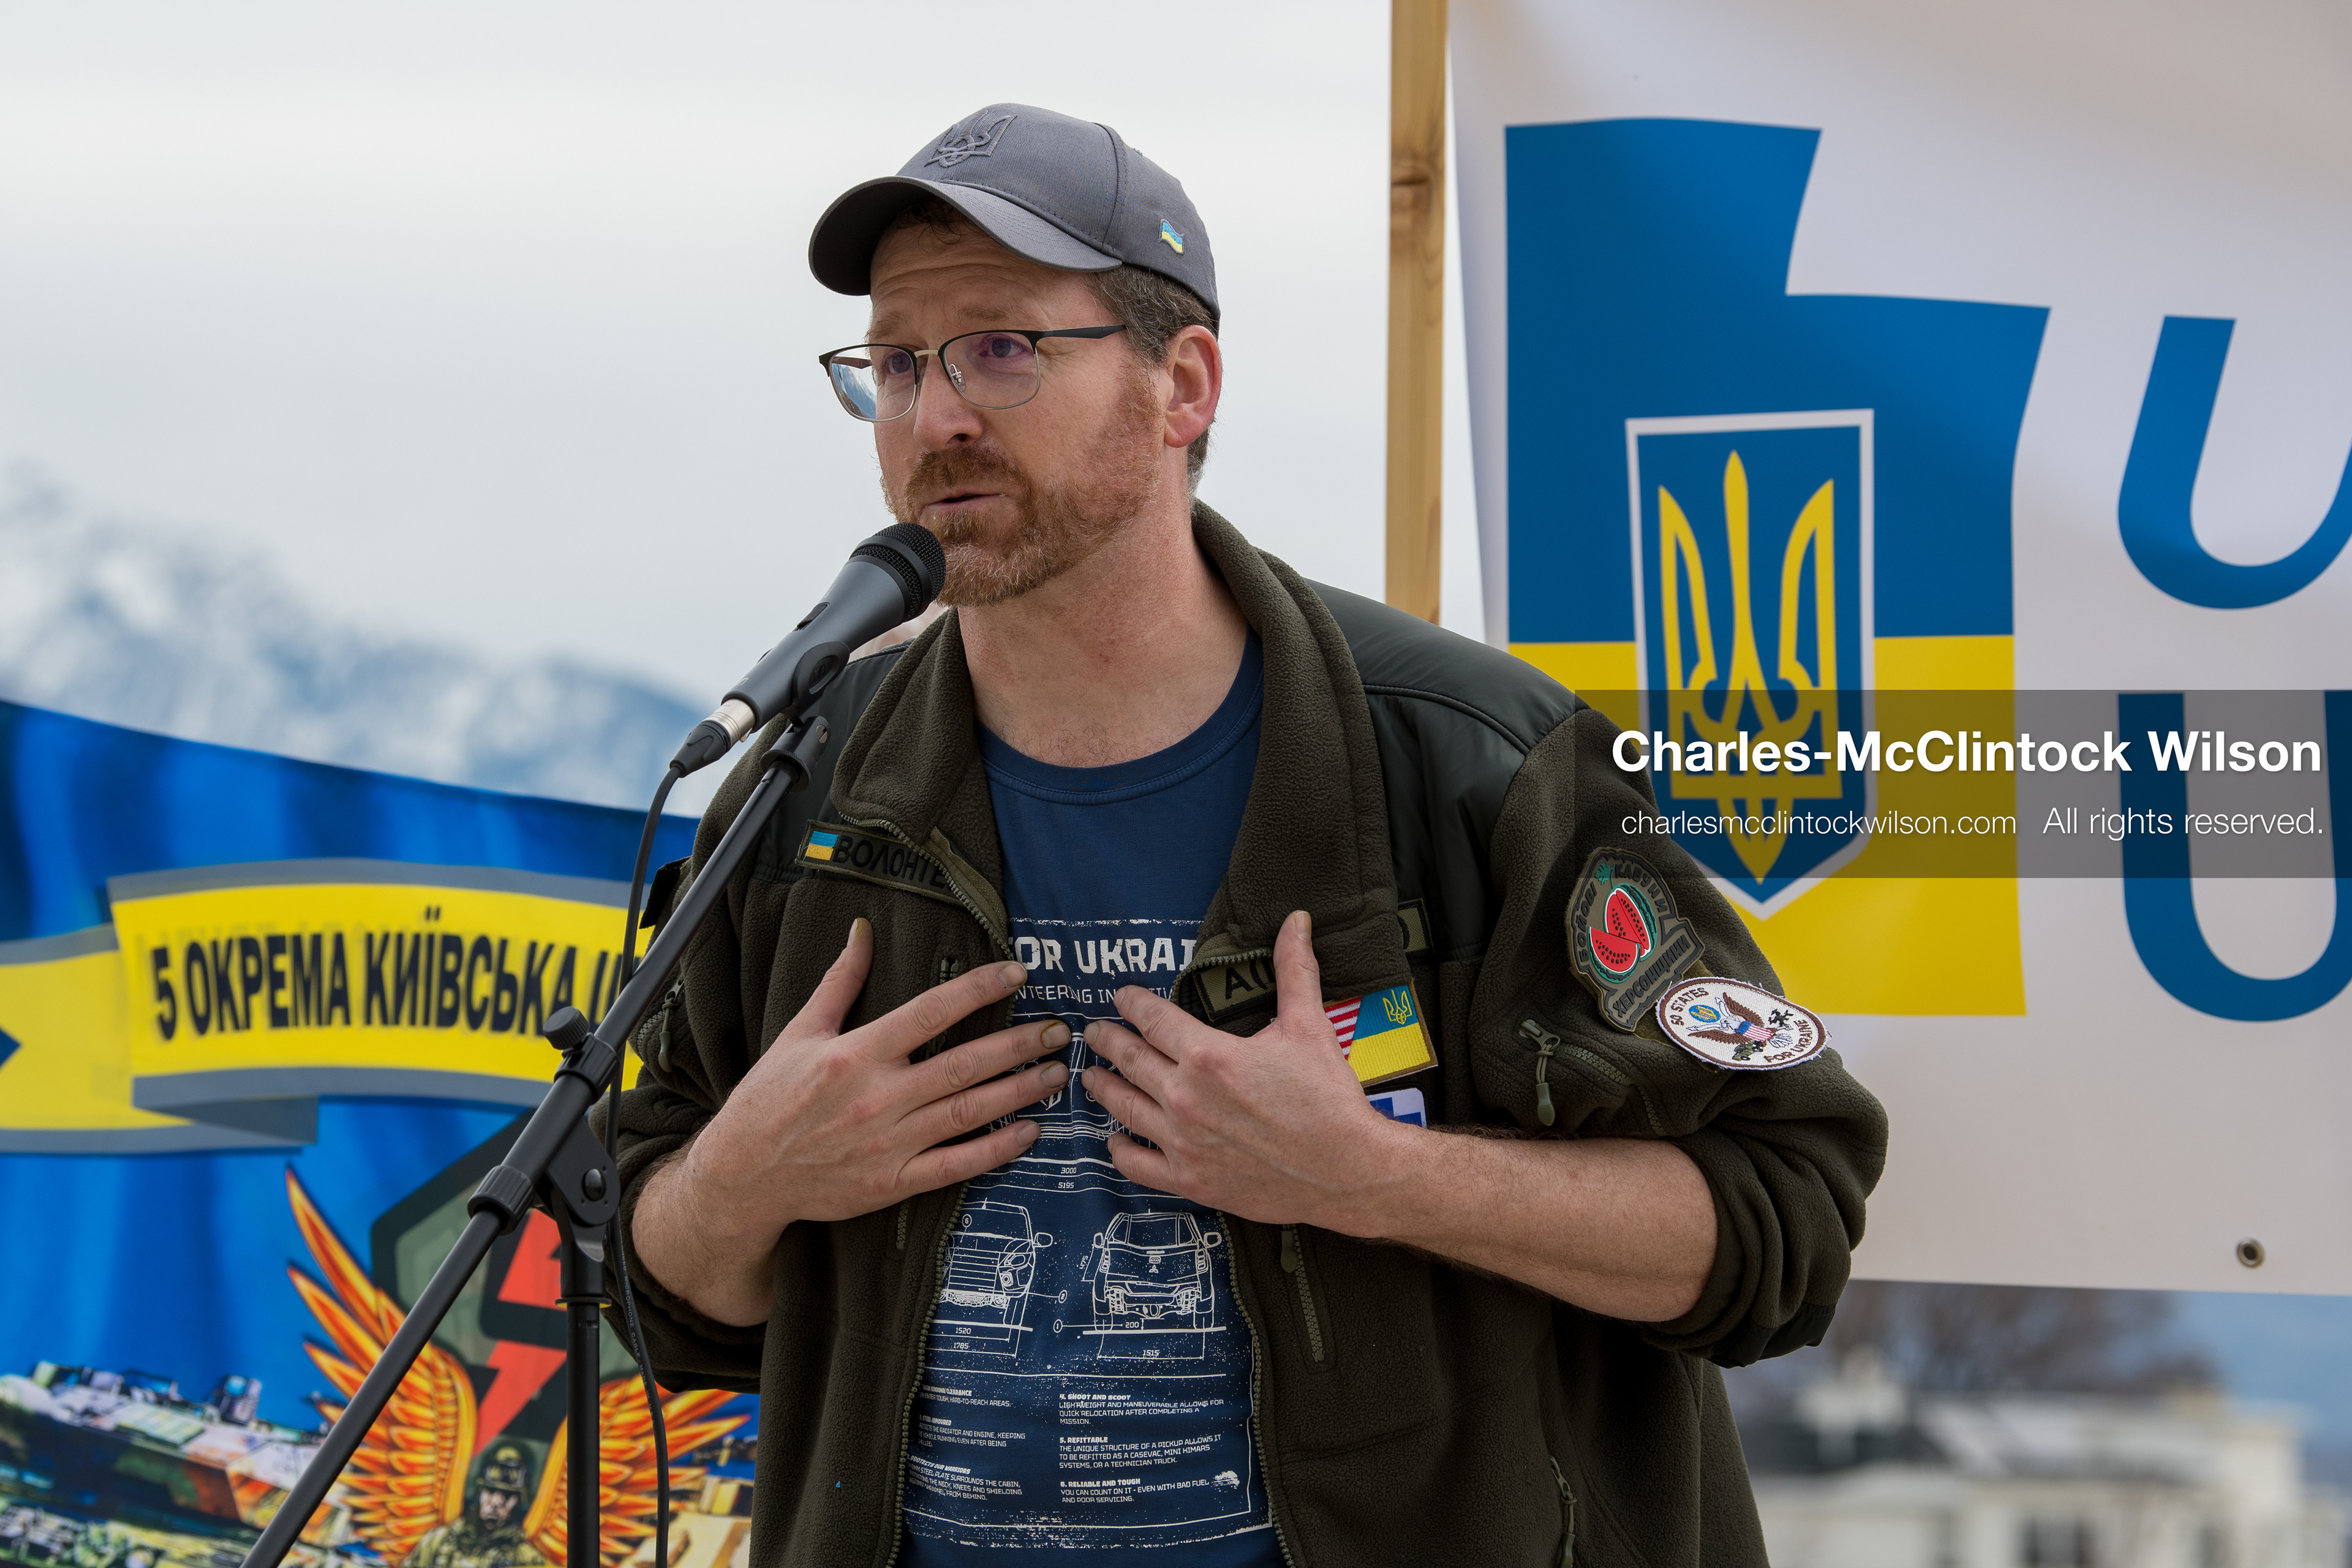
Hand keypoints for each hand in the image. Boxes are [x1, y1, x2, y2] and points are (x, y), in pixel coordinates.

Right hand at [636, 918, 1066, 1323]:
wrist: (743, 1176)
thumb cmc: (769, 1100)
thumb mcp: (799, 1033)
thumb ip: (840, 982)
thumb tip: (863, 930)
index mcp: (855, 1053)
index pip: (930, 1011)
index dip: (978, 989)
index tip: (1018, 973)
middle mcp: (877, 1097)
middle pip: (964, 1063)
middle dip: (1018, 1044)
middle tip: (1058, 1031)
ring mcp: (888, 1143)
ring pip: (968, 1111)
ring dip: (1019, 1092)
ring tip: (1055, 1075)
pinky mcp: (892, 1182)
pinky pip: (955, 1165)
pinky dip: (995, 1150)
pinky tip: (1028, 1132)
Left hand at [1081, 910, 1409, 1230]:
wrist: (1347, 1170)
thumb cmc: (1329, 1098)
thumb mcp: (1310, 1026)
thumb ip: (1294, 970)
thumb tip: (1296, 921)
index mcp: (1209, 1055)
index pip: (1152, 1019)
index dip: (1131, 1003)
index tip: (1121, 997)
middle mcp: (1186, 1097)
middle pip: (1129, 1060)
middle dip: (1108, 1041)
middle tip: (1094, 1032)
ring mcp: (1183, 1142)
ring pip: (1124, 1108)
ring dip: (1103, 1088)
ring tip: (1092, 1076)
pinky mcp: (1189, 1180)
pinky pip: (1137, 1164)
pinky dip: (1119, 1150)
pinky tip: (1115, 1139)